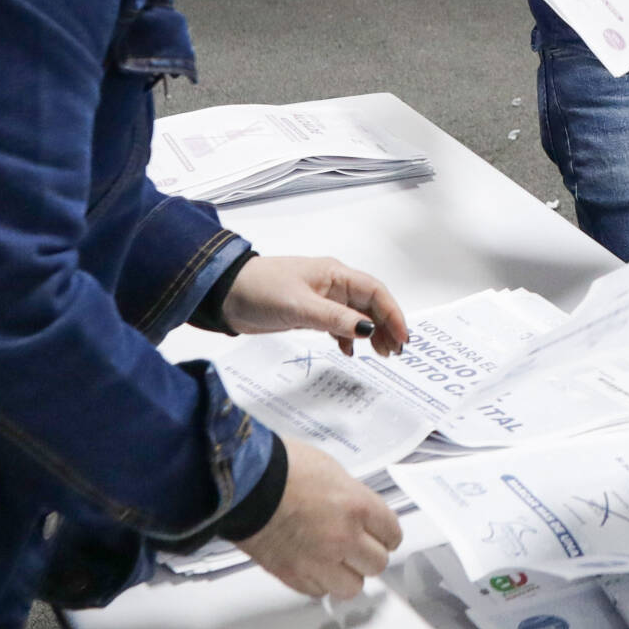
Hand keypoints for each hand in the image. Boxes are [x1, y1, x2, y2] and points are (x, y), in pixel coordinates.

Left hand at [218, 253, 409, 356]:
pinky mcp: (309, 312)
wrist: (225, 294)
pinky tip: (349, 351)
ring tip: (381, 354)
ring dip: (371, 333)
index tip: (402, 337)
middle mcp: (332, 284)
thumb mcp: (300, 306)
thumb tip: (368, 329)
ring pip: (356, 315)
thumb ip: (334, 318)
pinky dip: (347, 337)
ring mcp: (321, 299)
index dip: (393, 313)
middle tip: (395, 352)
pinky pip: (338, 324)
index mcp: (334, 274)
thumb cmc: (260, 290)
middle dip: (386, 326)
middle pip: (370, 304)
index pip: (375, 291)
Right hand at [237, 438, 403, 599]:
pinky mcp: (293, 576)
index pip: (392, 534)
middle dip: (368, 555)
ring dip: (347, 574)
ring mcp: (319, 561)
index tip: (380, 535)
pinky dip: (319, 581)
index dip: (386, 534)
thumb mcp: (330, 470)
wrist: (242, 483)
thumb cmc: (281, 467)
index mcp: (358, 506)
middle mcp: (344, 538)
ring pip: (352, 586)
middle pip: (377, 563)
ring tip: (335, 562)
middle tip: (357, 547)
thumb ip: (351, 497)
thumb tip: (356, 514)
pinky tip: (312, 566)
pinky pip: (320, 591)